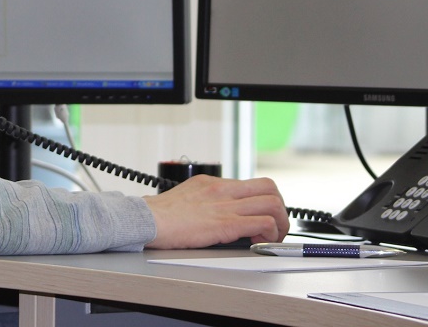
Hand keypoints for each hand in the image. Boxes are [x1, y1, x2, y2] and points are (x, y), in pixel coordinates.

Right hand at [142, 175, 288, 248]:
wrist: (147, 219)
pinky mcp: (225, 223)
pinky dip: (269, 234)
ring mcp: (225, 205)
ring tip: (272, 237)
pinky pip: (262, 223)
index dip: (265, 200)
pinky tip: (258, 243)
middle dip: (280, 208)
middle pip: (269, 187)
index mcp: (213, 183)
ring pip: (272, 204)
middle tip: (275, 226)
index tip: (263, 216)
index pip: (252, 184)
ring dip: (280, 223)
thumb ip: (204, 202)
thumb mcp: (186, 197)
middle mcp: (223, 189)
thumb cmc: (159, 215)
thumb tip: (215, 215)